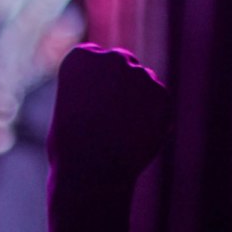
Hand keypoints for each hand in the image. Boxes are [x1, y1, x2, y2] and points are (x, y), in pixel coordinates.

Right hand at [46, 44, 170, 231]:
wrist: (93, 174)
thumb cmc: (70, 151)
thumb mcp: (69, 112)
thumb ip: (91, 92)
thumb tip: (115, 91)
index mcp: (80, 57)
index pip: (92, 57)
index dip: (92, 83)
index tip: (86, 106)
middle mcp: (111, 58)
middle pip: (121, 62)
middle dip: (119, 83)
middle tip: (110, 118)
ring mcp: (140, 74)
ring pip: (142, 83)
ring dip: (136, 102)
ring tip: (119, 136)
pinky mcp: (161, 95)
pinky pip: (158, 102)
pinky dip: (151, 119)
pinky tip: (134, 139)